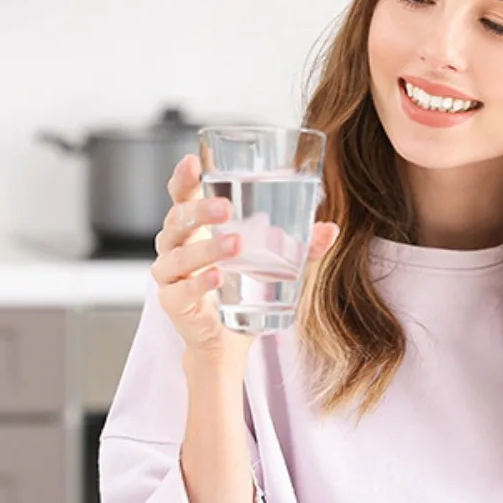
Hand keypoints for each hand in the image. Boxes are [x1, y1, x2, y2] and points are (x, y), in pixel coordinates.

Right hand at [152, 153, 339, 360]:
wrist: (228, 340)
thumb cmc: (243, 290)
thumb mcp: (275, 263)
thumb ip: (302, 246)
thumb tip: (330, 229)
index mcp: (196, 228)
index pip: (181, 196)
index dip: (182, 178)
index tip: (193, 163)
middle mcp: (176, 246)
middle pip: (177, 220)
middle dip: (200, 211)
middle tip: (227, 208)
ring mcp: (171, 276)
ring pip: (179, 254)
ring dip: (207, 247)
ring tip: (236, 244)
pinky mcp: (174, 303)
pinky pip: (181, 290)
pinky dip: (198, 283)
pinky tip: (217, 278)